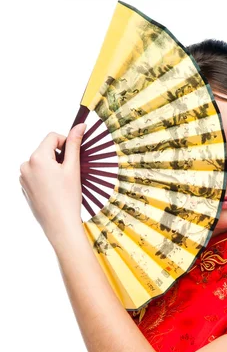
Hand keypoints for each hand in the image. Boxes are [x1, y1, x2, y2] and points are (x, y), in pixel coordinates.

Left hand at [19, 123, 86, 246]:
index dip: (66, 143)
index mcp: (37, 157)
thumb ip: (74, 144)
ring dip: (52, 168)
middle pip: (45, 150)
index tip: (74, 156)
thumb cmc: (68, 198)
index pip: (52, 137)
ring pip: (41, 163)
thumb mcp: (73, 168)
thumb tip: (79, 126)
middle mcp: (26, 165)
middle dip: (58, 158)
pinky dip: (45, 179)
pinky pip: (36, 175)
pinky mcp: (24, 188)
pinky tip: (54, 192)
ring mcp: (23, 178)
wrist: (60, 225)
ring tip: (62, 185)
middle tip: (69, 175)